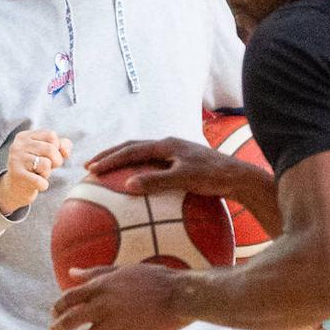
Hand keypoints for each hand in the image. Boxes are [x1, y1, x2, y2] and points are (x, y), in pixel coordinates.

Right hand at [0, 130, 72, 214]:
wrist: (16, 189)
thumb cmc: (36, 168)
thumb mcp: (50, 153)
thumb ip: (62, 145)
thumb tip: (65, 152)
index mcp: (25, 136)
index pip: (51, 135)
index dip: (57, 148)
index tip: (48, 157)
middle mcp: (18, 145)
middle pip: (51, 149)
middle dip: (56, 161)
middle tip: (46, 169)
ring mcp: (16, 160)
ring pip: (46, 164)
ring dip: (47, 173)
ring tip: (37, 174)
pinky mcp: (16, 175)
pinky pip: (40, 181)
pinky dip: (43, 185)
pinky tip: (36, 185)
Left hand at [50, 264, 194, 329]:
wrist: (178, 295)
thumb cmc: (153, 278)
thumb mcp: (122, 270)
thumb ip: (95, 272)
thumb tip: (72, 272)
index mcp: (102, 286)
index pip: (70, 297)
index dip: (59, 306)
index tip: (54, 313)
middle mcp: (104, 305)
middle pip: (73, 319)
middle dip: (59, 329)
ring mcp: (116, 322)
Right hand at [86, 137, 252, 197]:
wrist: (238, 177)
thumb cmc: (213, 178)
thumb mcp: (184, 179)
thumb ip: (156, 181)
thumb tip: (128, 184)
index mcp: (166, 144)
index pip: (131, 150)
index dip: (110, 159)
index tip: (92, 169)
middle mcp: (168, 145)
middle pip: (132, 147)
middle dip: (110, 155)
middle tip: (91, 166)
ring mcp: (174, 153)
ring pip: (141, 154)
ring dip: (123, 161)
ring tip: (107, 173)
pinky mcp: (180, 163)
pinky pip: (152, 165)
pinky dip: (138, 171)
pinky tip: (135, 186)